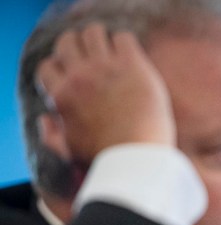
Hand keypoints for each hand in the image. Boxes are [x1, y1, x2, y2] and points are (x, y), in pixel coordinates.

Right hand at [35, 23, 174, 166]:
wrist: (138, 159)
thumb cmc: (106, 159)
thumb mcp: (69, 151)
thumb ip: (52, 135)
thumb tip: (45, 119)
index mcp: (61, 95)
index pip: (48, 66)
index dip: (61, 69)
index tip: (76, 77)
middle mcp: (79, 77)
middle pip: (68, 41)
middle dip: (79, 48)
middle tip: (96, 62)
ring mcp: (105, 68)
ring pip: (93, 32)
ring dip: (102, 40)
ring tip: (115, 56)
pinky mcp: (132, 65)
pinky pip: (123, 38)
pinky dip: (126, 44)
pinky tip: (133, 61)